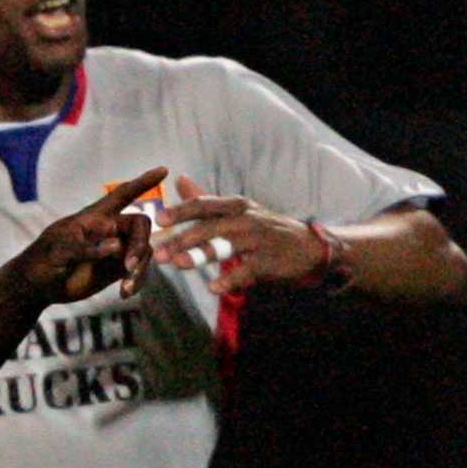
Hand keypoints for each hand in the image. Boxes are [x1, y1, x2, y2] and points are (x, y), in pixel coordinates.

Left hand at [8, 167, 165, 302]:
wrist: (37, 286)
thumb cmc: (43, 261)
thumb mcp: (59, 253)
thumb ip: (87, 249)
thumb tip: (117, 245)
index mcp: (94, 217)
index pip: (122, 195)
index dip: (142, 183)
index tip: (164, 170)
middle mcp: (109, 229)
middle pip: (141, 228)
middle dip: (140, 245)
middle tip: (129, 267)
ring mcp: (115, 249)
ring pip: (143, 251)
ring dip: (140, 269)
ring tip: (126, 288)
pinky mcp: (116, 268)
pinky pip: (138, 270)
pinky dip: (137, 281)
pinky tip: (125, 293)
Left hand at [152, 175, 326, 294]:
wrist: (309, 246)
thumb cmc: (265, 228)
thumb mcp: (238, 209)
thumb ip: (206, 199)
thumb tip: (179, 179)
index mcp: (235, 205)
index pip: (203, 205)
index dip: (181, 211)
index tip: (159, 219)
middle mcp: (245, 219)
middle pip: (209, 227)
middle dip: (180, 240)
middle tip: (157, 252)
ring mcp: (258, 240)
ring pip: (225, 246)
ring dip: (200, 255)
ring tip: (179, 263)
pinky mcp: (268, 262)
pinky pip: (246, 271)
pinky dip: (230, 279)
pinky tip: (214, 288)